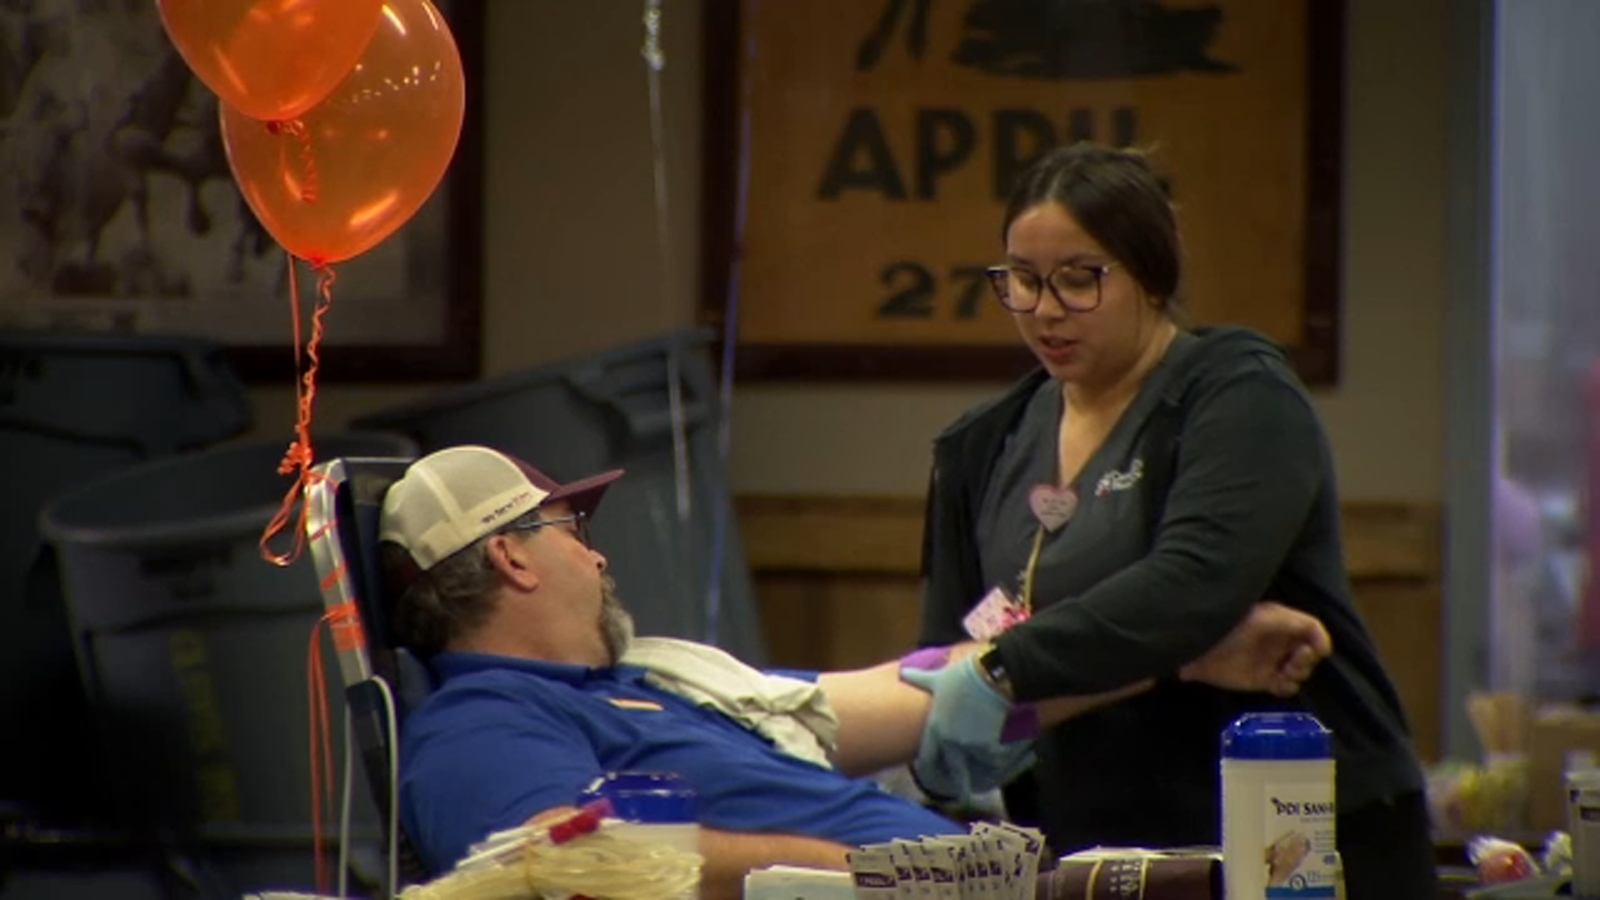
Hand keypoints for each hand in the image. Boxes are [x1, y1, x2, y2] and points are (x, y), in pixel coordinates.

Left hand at [899, 652, 1033, 800]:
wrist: (993, 676)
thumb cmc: (963, 675)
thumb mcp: (938, 678)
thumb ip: (919, 680)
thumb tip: (902, 673)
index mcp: (935, 728)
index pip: (927, 757)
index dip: (928, 769)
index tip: (930, 776)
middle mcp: (950, 741)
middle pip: (950, 771)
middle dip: (954, 782)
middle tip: (959, 792)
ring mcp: (970, 746)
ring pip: (972, 769)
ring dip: (977, 777)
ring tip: (981, 785)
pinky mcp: (990, 746)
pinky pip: (992, 762)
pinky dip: (995, 764)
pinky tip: (1000, 767)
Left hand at [1179, 601, 1331, 696]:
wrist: (1200, 648)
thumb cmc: (1231, 627)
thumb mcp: (1266, 618)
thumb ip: (1297, 624)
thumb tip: (1323, 645)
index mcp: (1281, 622)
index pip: (1311, 629)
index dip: (1320, 639)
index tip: (1319, 650)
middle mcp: (1281, 642)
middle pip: (1310, 652)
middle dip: (1307, 658)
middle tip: (1293, 661)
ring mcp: (1273, 661)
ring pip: (1301, 671)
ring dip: (1298, 673)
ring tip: (1284, 671)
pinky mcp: (1264, 680)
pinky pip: (1287, 687)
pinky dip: (1287, 686)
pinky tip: (1277, 682)